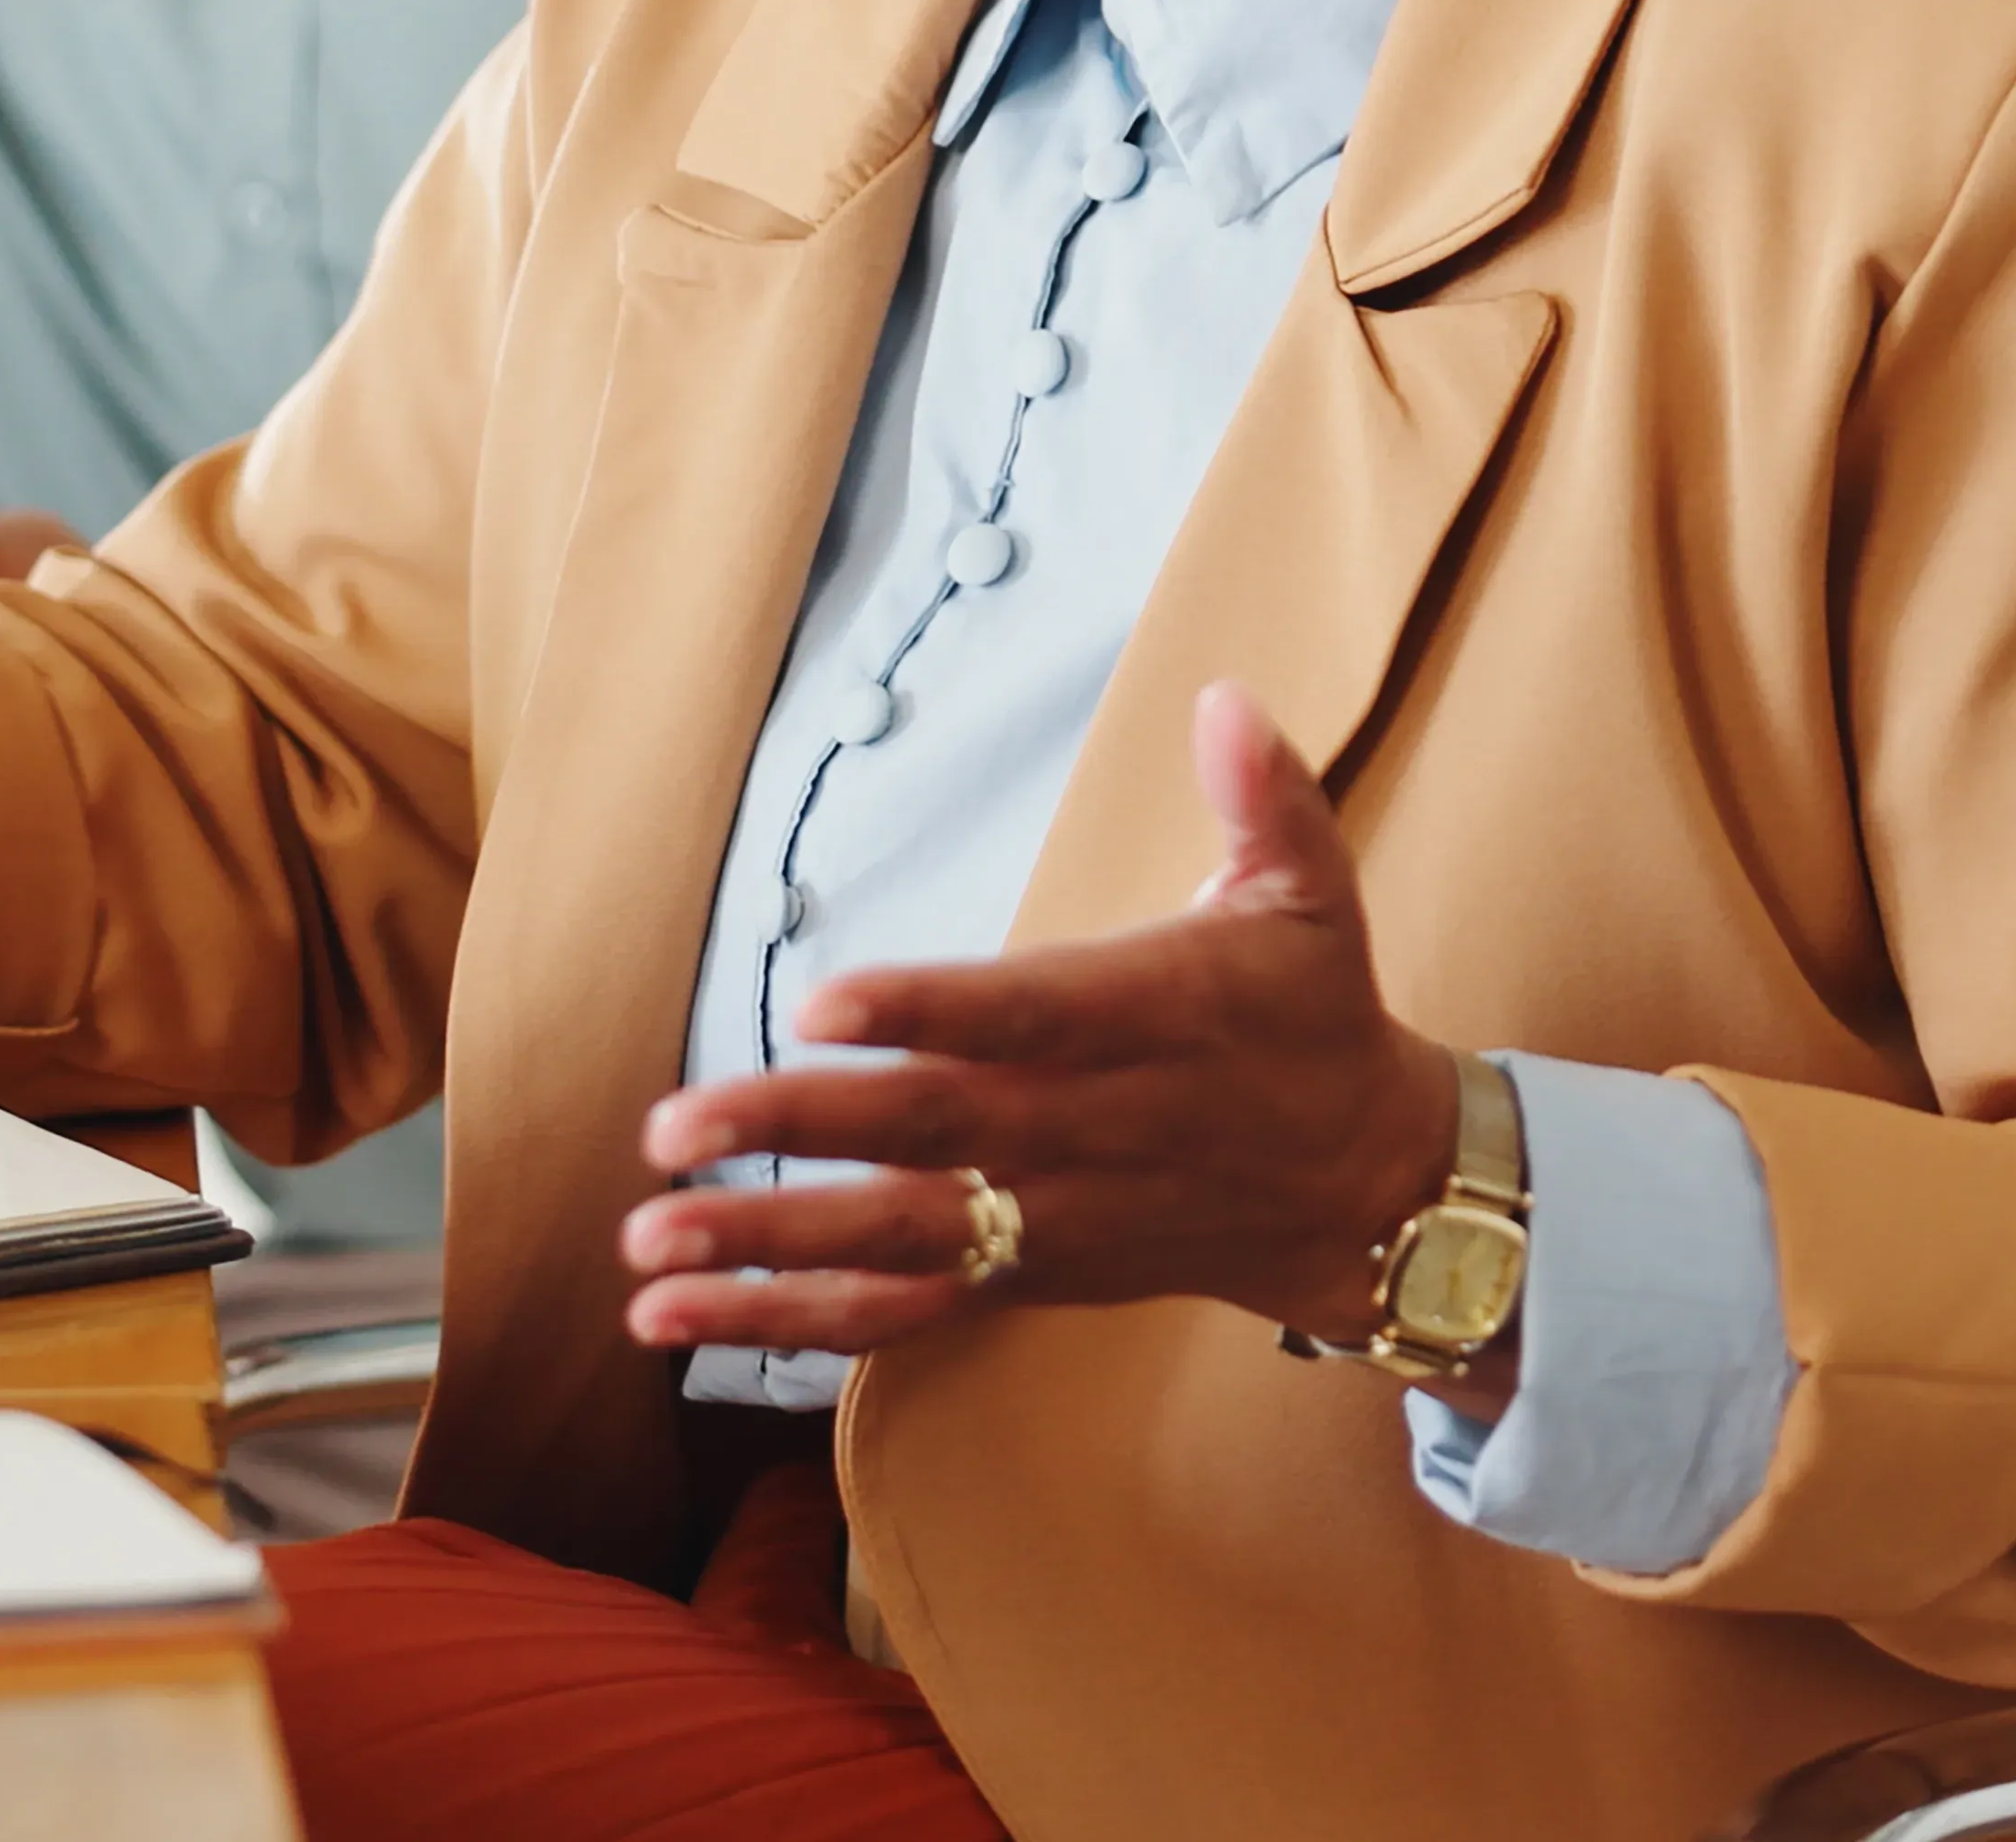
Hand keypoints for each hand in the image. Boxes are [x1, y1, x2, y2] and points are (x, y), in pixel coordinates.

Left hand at [622, 683, 1491, 1410]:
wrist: (1367, 1192)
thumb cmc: (1318, 1021)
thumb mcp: (1316, 898)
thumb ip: (1268, 796)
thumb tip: (1226, 694)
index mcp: (1149, 1021)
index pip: (1022, 1018)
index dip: (924, 1011)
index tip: (821, 1002)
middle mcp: (1088, 1129)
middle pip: (928, 1133)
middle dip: (795, 1134)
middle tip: (672, 1128)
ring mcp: (1050, 1216)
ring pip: (899, 1239)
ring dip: (767, 1245)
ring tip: (648, 1242)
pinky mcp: (1029, 1275)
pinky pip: (904, 1309)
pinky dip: (795, 1321)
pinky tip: (686, 1319)